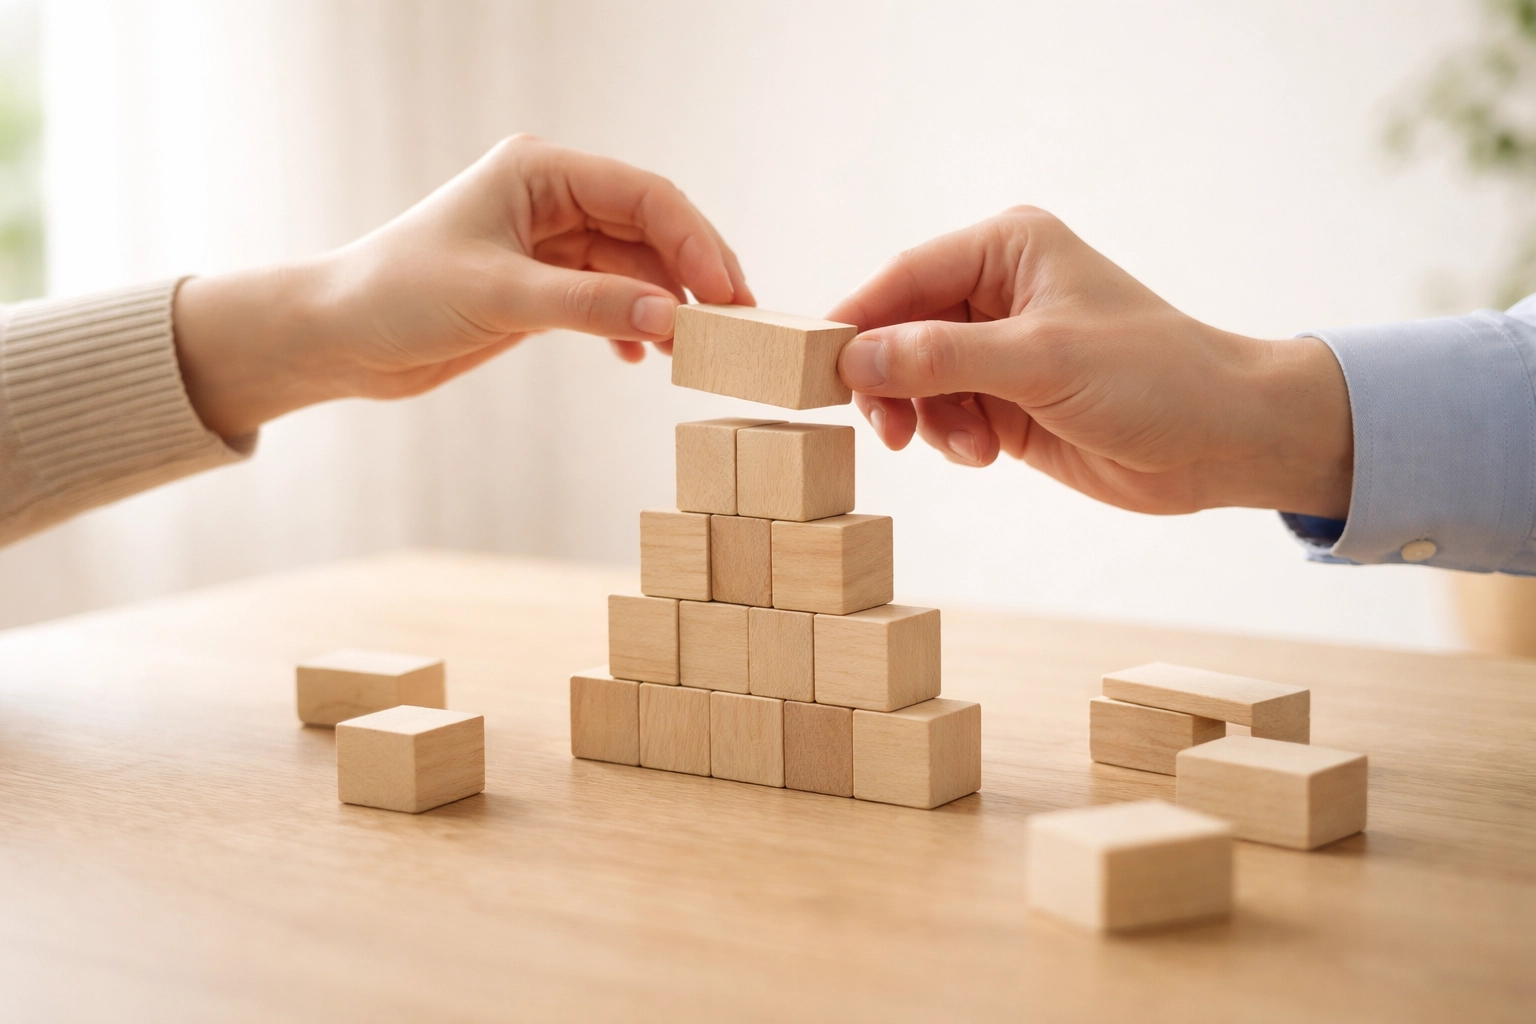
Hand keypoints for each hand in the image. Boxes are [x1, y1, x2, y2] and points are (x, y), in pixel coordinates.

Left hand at [173, 135, 752, 437]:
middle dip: (693, 274)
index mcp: (539, 171)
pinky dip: (631, 326)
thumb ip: (589, 305)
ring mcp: (549, 242)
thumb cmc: (397, 295)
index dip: (694, 242)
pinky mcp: (542, 285)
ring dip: (665, 306)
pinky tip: (640, 359)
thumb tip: (671, 318)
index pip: (643, 196)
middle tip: (736, 325)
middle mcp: (551, 198)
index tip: (728, 295)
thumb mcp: (500, 298)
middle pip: (650, 228)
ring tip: (693, 351)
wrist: (338, 338)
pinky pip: (610, 297)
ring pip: (635, 267)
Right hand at [826, 207, 1351, 517]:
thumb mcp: (1041, 362)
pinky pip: (943, 414)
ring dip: (928, 418)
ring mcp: (999, 347)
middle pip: (900, 330)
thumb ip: (942, 358)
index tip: (816, 369)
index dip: (857, 322)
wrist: (1223, 441)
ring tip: (971, 446)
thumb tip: (855, 359)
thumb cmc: (1154, 378)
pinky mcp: (1006, 398)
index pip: (904, 277)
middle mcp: (996, 290)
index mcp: (1007, 248)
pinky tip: (986, 453)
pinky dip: (950, 437)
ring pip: (915, 379)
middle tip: (890, 430)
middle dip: (892, 382)